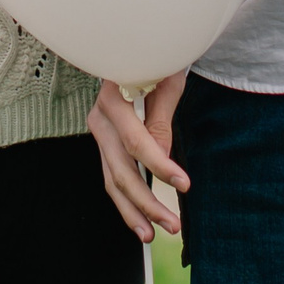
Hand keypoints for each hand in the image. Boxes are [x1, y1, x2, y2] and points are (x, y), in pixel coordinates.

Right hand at [90, 72, 188, 240]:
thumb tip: (162, 157)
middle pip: (121, 170)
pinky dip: (126, 201)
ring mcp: (99, 133)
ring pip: (112, 180)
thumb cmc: (156, 58)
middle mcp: (100, 119)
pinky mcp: (105, 143)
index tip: (184, 185)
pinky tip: (140, 221)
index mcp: (113, 98)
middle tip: (173, 225)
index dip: (160, 165)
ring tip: (154, 235)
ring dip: (134, 210)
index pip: (136, 141)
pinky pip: (112, 176)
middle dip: (147, 202)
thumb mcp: (165, 79)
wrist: (133, 48)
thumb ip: (161, 118)